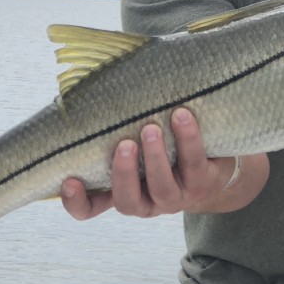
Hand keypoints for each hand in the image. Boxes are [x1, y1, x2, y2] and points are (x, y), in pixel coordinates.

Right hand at [60, 107, 264, 219]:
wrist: (215, 156)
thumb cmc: (164, 141)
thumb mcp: (136, 137)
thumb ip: (115, 123)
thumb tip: (91, 75)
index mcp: (123, 191)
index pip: (90, 208)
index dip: (76, 201)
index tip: (68, 180)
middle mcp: (147, 201)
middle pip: (128, 201)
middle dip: (124, 173)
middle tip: (124, 144)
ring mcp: (177, 197)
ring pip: (162, 188)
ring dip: (156, 158)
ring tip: (152, 129)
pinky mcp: (204, 184)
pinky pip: (194, 163)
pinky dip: (188, 139)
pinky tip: (182, 116)